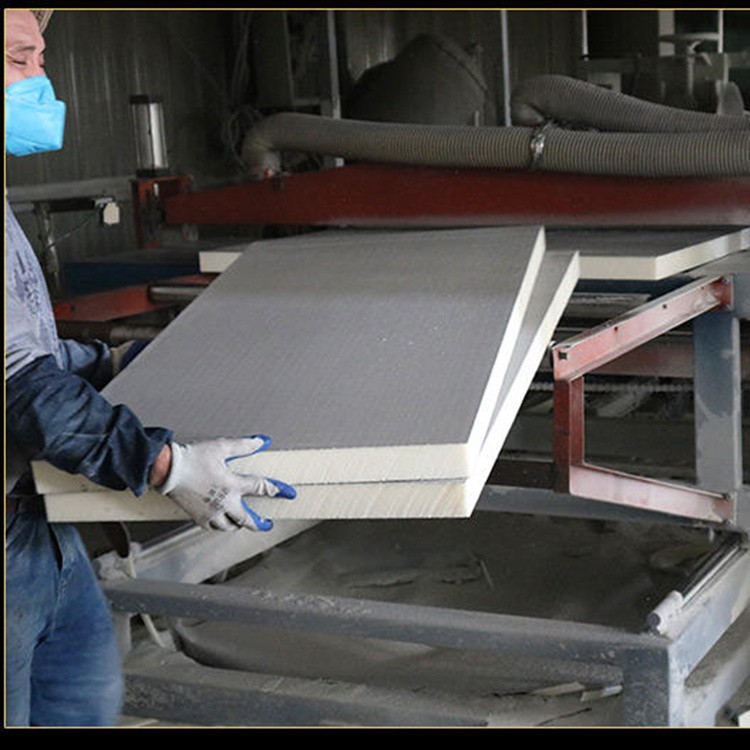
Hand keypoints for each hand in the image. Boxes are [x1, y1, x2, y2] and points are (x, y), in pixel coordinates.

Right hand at [156, 436, 295, 530]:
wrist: (167, 470)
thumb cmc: (193, 457)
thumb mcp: (221, 447)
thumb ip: (244, 445)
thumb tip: (263, 441)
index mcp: (232, 484)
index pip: (261, 488)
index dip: (278, 489)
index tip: (289, 493)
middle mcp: (224, 502)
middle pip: (247, 519)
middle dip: (260, 523)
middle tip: (267, 524)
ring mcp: (211, 512)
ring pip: (230, 526)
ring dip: (240, 524)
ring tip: (244, 523)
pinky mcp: (198, 517)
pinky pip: (215, 527)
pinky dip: (222, 526)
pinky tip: (223, 522)